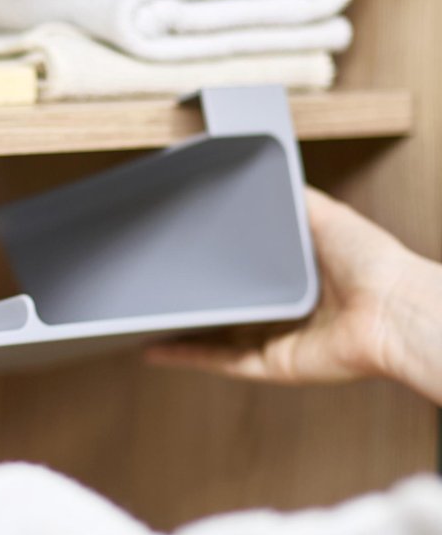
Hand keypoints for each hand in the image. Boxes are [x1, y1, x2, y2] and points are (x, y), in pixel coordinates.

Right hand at [147, 188, 438, 390]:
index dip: (212, 261)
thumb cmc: (374, 263)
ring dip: (179, 330)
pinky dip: (185, 357)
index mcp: (296, 275)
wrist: (393, 309)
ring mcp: (275, 338)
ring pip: (215, 337)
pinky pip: (220, 360)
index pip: (244, 268)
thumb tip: (268, 170)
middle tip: (154, 285)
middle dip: (192, 297)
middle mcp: (284, 309)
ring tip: (141, 318)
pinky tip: (155, 348)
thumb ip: (292, 197)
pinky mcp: (270, 364)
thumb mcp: (324, 213)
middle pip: (227, 305)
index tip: (181, 250)